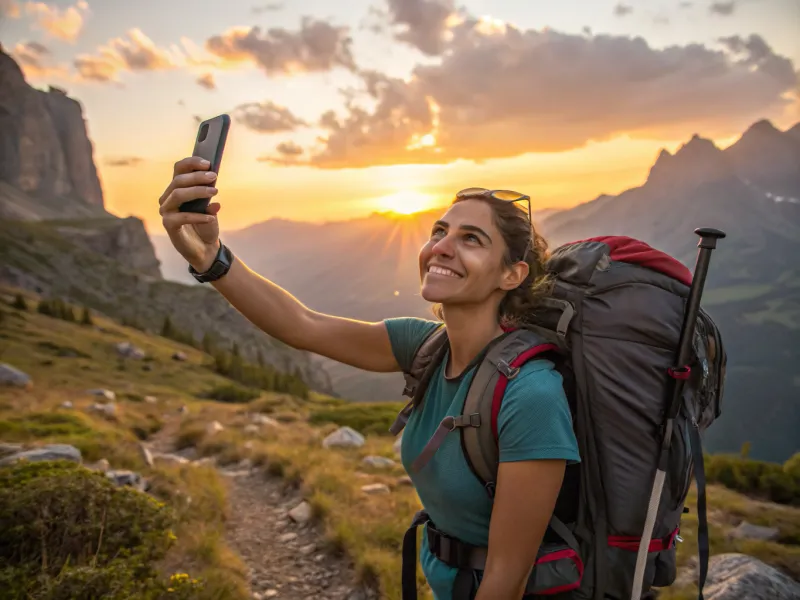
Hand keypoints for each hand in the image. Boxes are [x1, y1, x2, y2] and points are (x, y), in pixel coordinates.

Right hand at [159, 156, 221, 271]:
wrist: (205, 248)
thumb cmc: (206, 225)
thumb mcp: (212, 209)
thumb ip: (210, 198)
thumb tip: (213, 188)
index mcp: (177, 189)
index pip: (179, 169)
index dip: (191, 163)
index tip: (208, 162)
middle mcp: (168, 198)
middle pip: (178, 181)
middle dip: (197, 177)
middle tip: (214, 177)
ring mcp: (166, 211)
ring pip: (177, 194)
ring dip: (197, 191)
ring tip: (214, 193)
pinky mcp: (169, 225)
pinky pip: (182, 216)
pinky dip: (198, 216)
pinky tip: (211, 217)